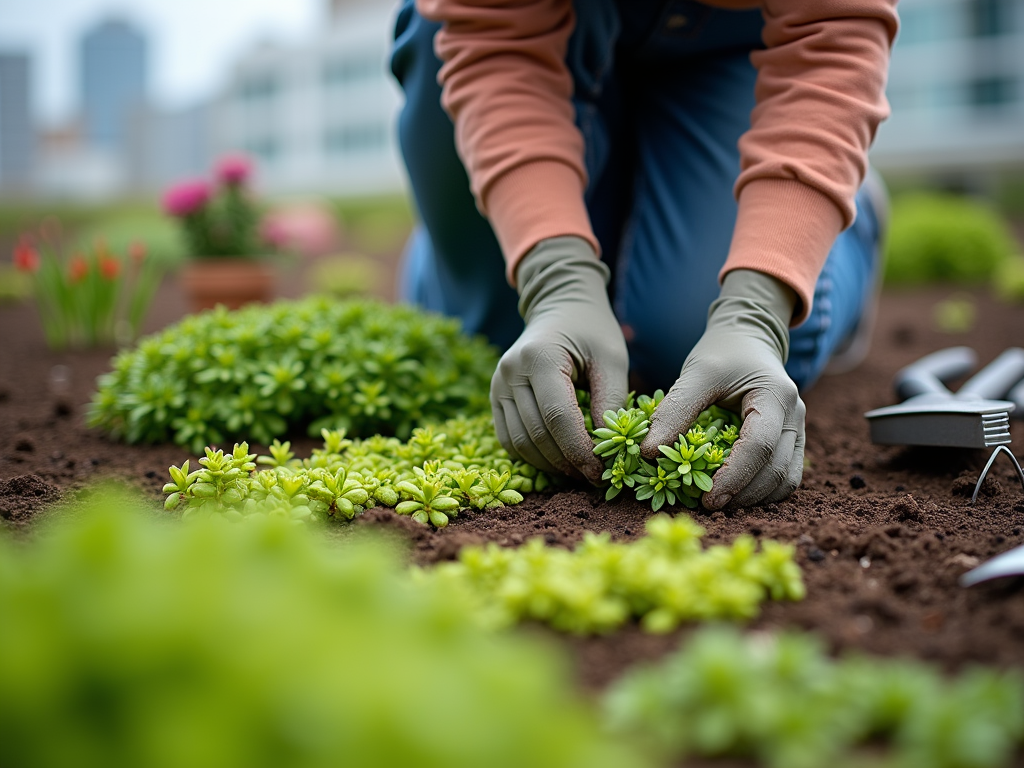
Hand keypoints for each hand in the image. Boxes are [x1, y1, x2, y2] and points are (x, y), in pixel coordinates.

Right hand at [492, 237, 628, 482]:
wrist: (560, 307)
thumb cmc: (591, 331)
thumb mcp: (611, 359)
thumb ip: (611, 401)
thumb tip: (609, 448)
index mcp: (540, 357)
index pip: (557, 416)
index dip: (579, 449)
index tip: (601, 471)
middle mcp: (510, 371)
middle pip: (536, 433)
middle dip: (567, 462)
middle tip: (595, 477)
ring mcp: (497, 384)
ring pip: (519, 442)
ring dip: (549, 464)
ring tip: (579, 472)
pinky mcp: (494, 396)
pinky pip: (509, 439)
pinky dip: (532, 456)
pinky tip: (558, 460)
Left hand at [640, 269, 805, 508]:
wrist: (748, 339)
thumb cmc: (722, 353)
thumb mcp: (697, 372)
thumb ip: (675, 409)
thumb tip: (648, 453)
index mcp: (775, 395)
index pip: (760, 446)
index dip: (734, 476)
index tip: (705, 497)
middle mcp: (795, 415)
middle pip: (776, 470)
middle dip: (742, 494)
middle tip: (706, 506)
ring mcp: (797, 430)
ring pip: (785, 480)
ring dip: (753, 499)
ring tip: (718, 504)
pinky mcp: (790, 441)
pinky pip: (783, 477)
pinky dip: (761, 492)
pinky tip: (733, 496)